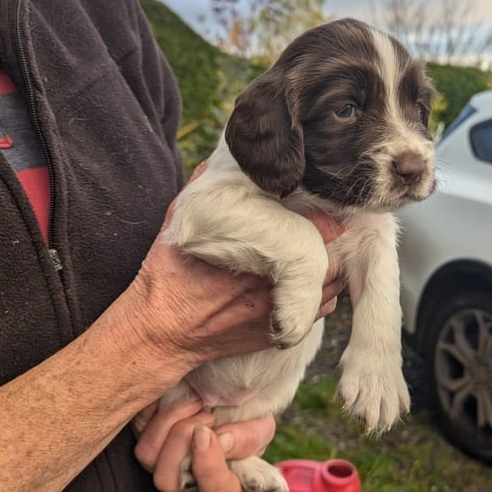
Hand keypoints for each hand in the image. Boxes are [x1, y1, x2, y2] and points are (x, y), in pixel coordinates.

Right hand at [116, 178, 345, 378]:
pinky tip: (310, 284)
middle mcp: (272, 284)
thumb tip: (222, 158)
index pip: (313, 229)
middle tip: (326, 234)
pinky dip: (322, 295)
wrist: (160, 333)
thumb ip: (201, 188)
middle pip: (331, 260)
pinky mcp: (280, 333)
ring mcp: (279, 311)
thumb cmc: (167, 277)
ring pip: (331, 287)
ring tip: (319, 256)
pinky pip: (321, 311)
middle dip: (331, 245)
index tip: (324, 211)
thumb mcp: (177, 223)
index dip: (324, 218)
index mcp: (254, 252)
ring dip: (330, 270)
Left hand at [133, 398, 276, 491]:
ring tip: (195, 401)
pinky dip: (154, 409)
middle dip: (183, 440)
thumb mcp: (260, 427)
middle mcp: (187, 483)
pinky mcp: (145, 440)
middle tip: (205, 414)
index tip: (208, 433)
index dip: (208, 468)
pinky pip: (137, 430)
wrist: (227, 397)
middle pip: (168, 480)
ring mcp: (162, 465)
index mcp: (221, 485)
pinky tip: (176, 395)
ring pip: (147, 456)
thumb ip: (248, 438)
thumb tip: (220, 440)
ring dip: (170, 422)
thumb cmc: (248, 418)